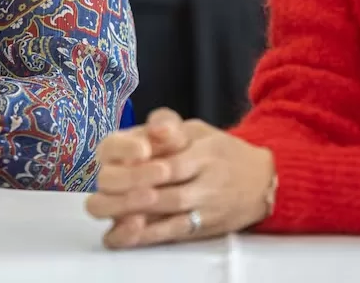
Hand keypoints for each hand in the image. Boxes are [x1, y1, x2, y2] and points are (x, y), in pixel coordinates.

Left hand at [85, 108, 275, 247]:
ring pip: (165, 207)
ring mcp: (204, 200)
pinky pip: (173, 231)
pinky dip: (146, 234)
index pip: (165, 149)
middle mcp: (203, 172)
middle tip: (95, 185)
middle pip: (161, 180)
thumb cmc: (219, 153)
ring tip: (99, 207)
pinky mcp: (203, 225)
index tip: (112, 161)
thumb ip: (168, 123)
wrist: (264, 181)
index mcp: (198, 144)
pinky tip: (122, 233)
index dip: (137, 158)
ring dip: (129, 209)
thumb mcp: (197, 129)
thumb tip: (155, 127)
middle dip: (124, 186)